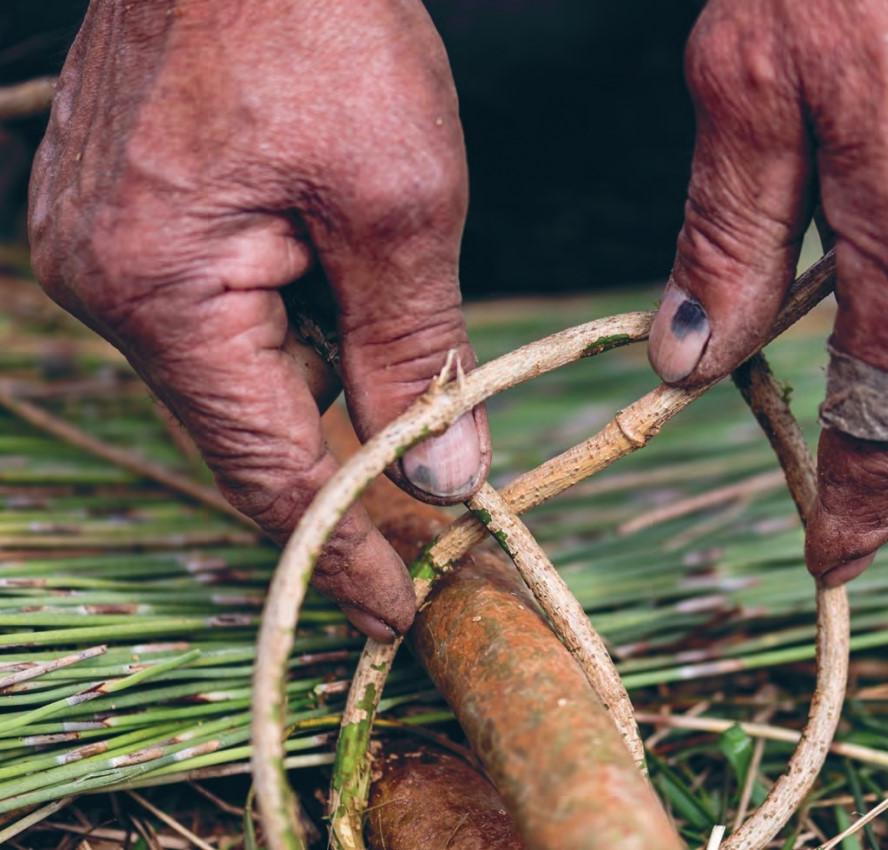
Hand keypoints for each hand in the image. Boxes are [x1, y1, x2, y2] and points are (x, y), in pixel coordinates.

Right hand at [28, 0, 490, 638]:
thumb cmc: (319, 23)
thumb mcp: (401, 201)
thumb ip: (414, 350)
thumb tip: (441, 471)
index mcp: (162, 289)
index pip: (267, 468)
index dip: (343, 547)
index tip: (398, 609)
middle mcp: (108, 283)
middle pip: (250, 425)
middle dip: (342, 465)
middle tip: (430, 509)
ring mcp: (106, 248)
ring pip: (240, 371)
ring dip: (323, 384)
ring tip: (393, 374)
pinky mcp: (128, 219)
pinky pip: (220, 315)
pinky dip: (291, 330)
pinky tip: (338, 300)